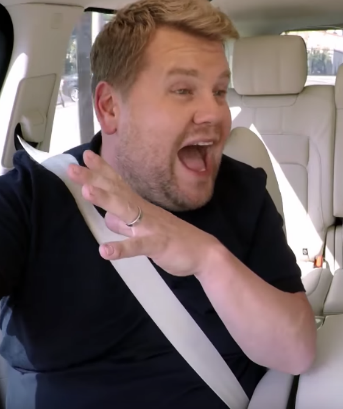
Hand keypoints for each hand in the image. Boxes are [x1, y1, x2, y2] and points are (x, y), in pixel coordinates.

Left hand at [68, 150, 219, 277]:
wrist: (204, 253)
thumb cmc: (174, 239)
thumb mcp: (146, 229)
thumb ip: (125, 224)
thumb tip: (108, 217)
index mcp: (141, 207)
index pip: (119, 185)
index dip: (102, 171)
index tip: (85, 155)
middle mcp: (144, 212)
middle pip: (116, 192)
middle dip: (94, 180)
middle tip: (73, 168)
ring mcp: (151, 227)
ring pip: (126, 211)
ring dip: (107, 201)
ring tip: (86, 192)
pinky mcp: (157, 244)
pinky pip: (138, 246)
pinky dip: (122, 249)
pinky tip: (105, 251)